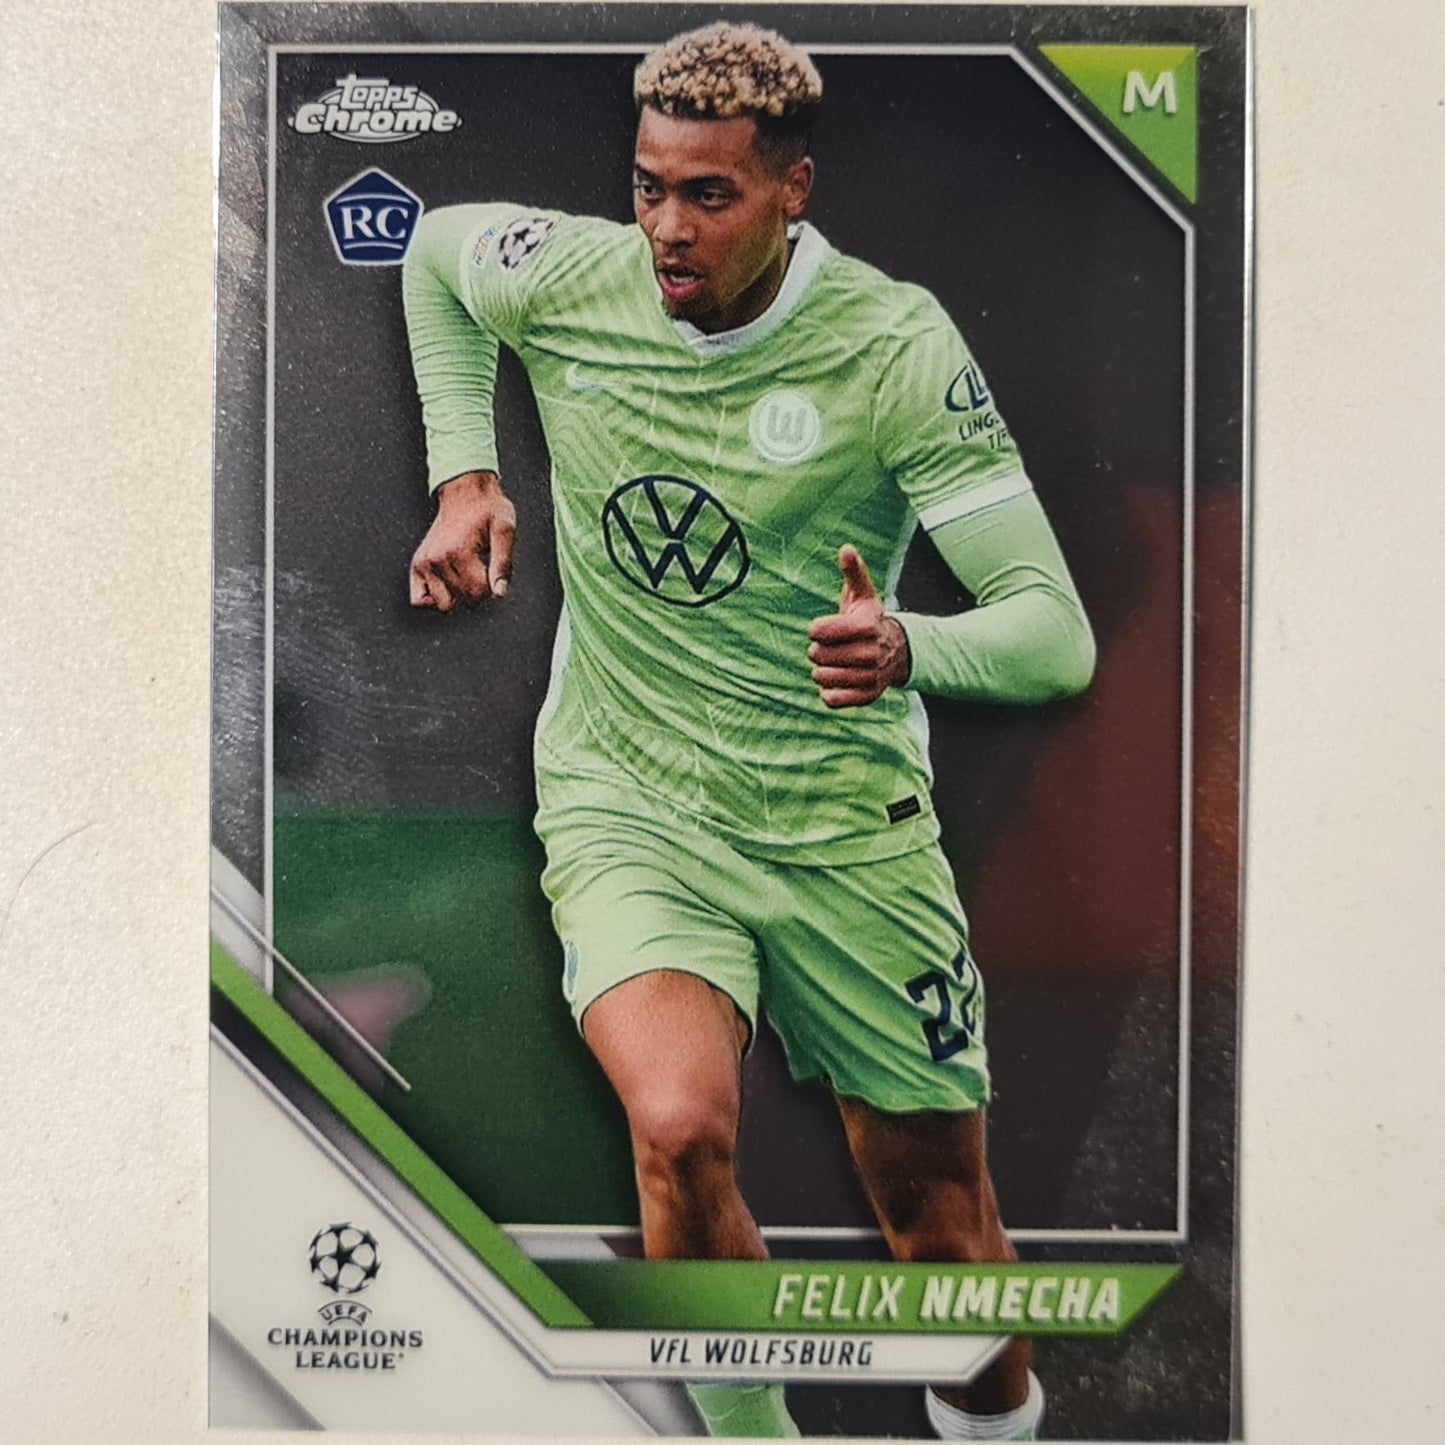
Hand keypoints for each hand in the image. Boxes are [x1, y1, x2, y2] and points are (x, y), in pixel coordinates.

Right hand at [409, 471, 515, 610]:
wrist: (465, 493)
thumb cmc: (488, 510)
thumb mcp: (505, 530)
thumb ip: (504, 563)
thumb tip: (500, 592)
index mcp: (459, 551)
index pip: (479, 593)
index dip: (492, 586)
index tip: (492, 568)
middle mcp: (437, 559)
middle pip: (463, 601)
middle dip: (477, 591)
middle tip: (480, 568)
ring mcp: (424, 563)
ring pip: (443, 605)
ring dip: (458, 596)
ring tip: (464, 574)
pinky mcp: (417, 565)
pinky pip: (419, 600)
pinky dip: (433, 599)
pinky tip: (447, 584)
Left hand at [807, 545, 911, 707]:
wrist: (896, 652)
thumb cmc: (870, 620)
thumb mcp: (863, 595)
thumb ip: (853, 572)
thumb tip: (846, 548)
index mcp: (868, 627)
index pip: (820, 631)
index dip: (816, 629)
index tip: (824, 628)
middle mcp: (872, 654)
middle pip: (818, 655)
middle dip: (818, 650)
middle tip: (829, 647)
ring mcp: (870, 677)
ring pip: (823, 678)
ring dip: (821, 671)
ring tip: (833, 663)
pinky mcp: (867, 696)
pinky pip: (832, 700)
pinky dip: (828, 692)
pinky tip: (835, 681)